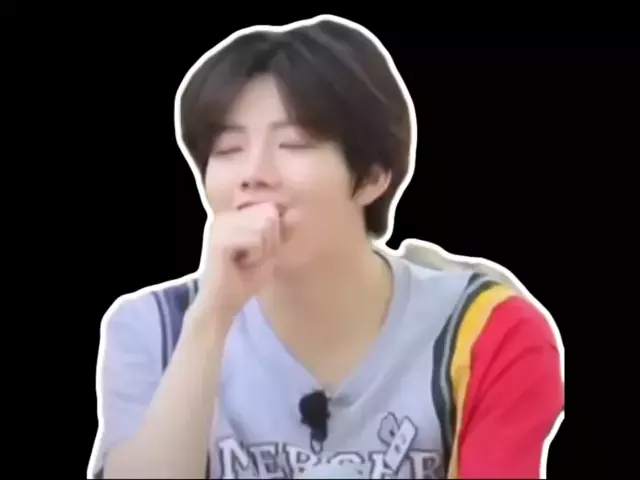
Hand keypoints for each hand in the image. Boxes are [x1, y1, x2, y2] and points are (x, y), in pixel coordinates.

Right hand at [188, 203, 281, 333]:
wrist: (221, 305)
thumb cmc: (244, 280)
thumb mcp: (271, 252)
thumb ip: (282, 232)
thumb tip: (295, 213)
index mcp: (234, 215)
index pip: (271, 207)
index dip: (273, 234)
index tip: (256, 252)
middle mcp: (225, 215)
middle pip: (269, 213)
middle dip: (269, 240)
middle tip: (250, 258)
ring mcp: (220, 224)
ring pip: (264, 224)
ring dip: (262, 248)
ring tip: (245, 261)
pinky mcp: (219, 239)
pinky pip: (256, 238)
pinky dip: (255, 255)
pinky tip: (239, 264)